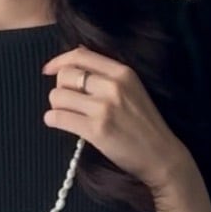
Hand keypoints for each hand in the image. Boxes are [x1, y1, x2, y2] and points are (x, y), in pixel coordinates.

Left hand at [41, 45, 197, 198]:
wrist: (161, 155)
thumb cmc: (145, 125)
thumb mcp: (132, 89)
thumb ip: (107, 75)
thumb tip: (76, 61)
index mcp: (122, 72)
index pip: (80, 56)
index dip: (59, 62)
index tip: (49, 70)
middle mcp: (113, 86)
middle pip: (66, 75)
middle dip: (60, 88)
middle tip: (66, 102)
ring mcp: (104, 108)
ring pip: (58, 96)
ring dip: (55, 105)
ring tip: (64, 114)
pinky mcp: (96, 130)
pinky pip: (60, 118)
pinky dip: (52, 119)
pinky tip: (55, 122)